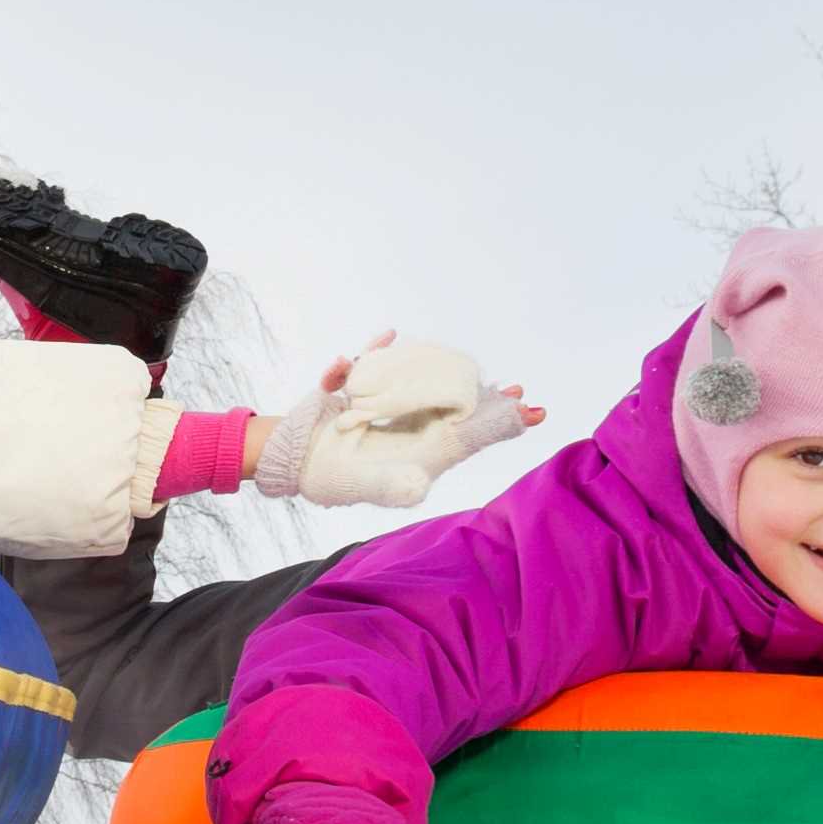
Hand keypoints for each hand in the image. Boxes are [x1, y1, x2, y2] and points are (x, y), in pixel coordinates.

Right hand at [255, 334, 540, 506]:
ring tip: (460, 361)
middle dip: (488, 399)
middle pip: (457, 410)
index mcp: (421, 454)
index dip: (501, 423)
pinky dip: (378, 352)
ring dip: (443, 371)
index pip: (469, 436)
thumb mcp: (362, 485)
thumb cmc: (330, 478)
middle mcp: (411, 430)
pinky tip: (384, 337)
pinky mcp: (363, 392)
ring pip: (424, 387)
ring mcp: (388, 409)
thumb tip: (418, 486)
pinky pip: (378, 368)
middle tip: (517, 389)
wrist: (289, 460)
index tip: (533, 411)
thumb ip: (390, 486)